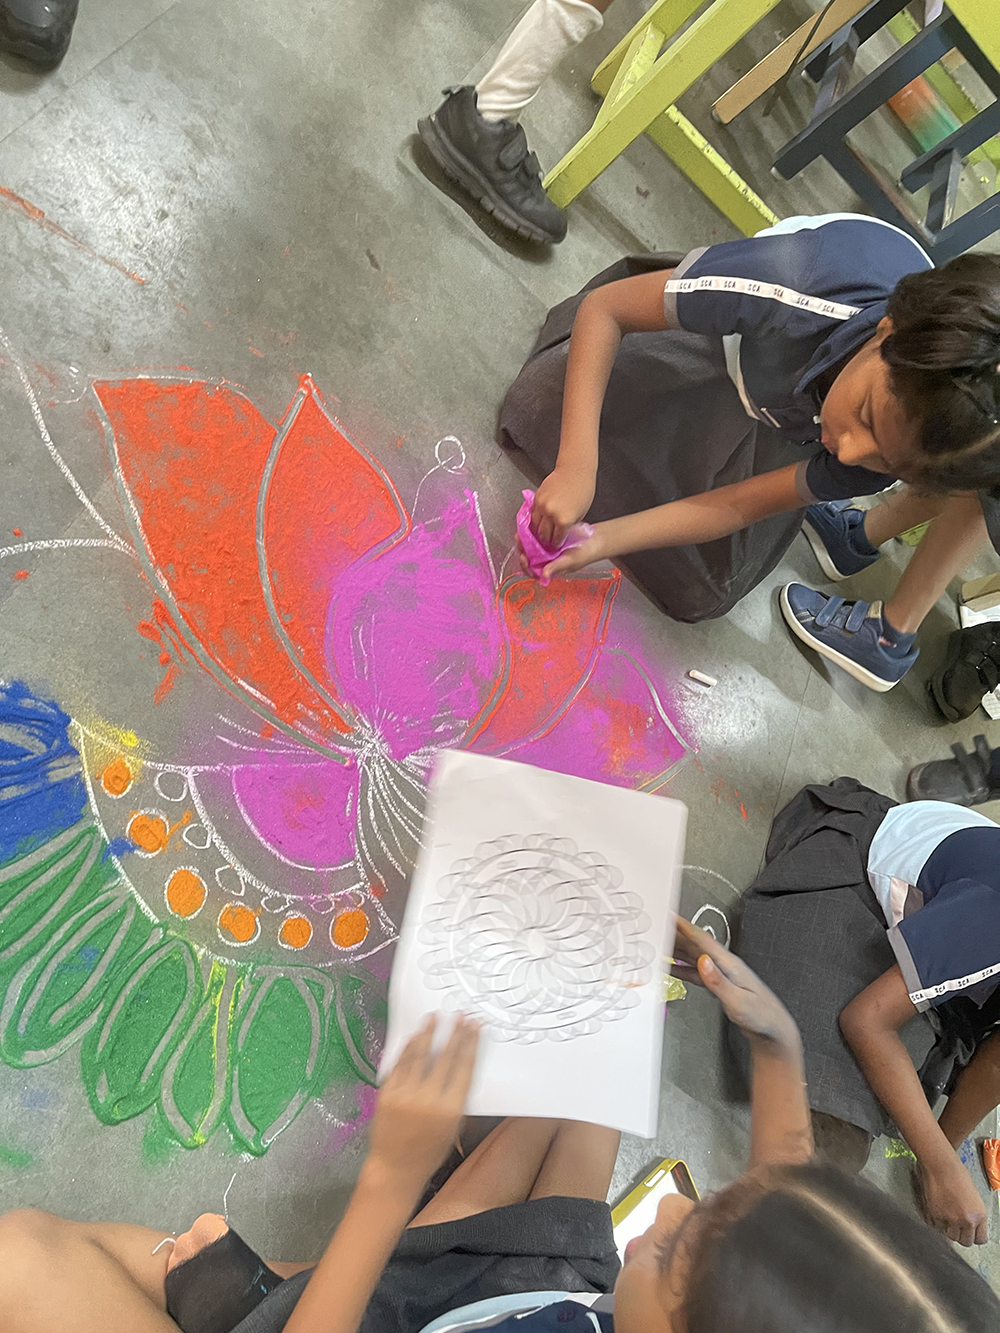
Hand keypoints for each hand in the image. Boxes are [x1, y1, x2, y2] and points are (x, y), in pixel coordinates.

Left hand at [367, 1015, 479, 1195]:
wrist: (396, 1168)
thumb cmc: (430, 1150)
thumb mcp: (454, 1127)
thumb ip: (457, 1097)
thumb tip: (462, 1064)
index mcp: (450, 1108)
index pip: (464, 1066)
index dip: (470, 1043)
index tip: (474, 1026)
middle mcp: (429, 1099)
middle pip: (445, 1056)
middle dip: (454, 1032)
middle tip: (460, 1015)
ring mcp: (405, 1095)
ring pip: (419, 1055)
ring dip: (428, 1033)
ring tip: (434, 1017)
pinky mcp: (387, 1094)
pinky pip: (399, 1065)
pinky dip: (407, 1048)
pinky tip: (414, 1037)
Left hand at [519, 526, 607, 582]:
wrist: (595, 539)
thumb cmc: (585, 554)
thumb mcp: (571, 561)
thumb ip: (557, 567)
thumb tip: (543, 575)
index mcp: (550, 569)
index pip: (533, 572)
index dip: (526, 566)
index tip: (524, 557)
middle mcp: (547, 560)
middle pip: (529, 557)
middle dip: (523, 549)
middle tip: (519, 539)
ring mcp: (548, 549)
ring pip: (532, 546)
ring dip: (526, 539)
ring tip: (523, 531)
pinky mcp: (550, 538)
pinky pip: (539, 536)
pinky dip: (534, 531)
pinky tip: (531, 525)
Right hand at [531, 467, 594, 546]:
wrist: (575, 470)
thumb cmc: (583, 490)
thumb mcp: (582, 513)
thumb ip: (570, 525)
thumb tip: (561, 533)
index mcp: (564, 520)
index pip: (556, 539)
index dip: (556, 544)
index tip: (556, 545)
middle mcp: (551, 514)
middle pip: (543, 534)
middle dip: (545, 540)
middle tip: (547, 542)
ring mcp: (542, 506)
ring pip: (535, 525)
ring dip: (538, 531)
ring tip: (541, 533)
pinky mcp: (537, 498)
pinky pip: (532, 514)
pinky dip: (535, 519)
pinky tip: (538, 522)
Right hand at [671, 917, 798, 1049]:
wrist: (772, 1029)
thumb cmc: (761, 1016)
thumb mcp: (738, 1000)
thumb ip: (718, 981)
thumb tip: (703, 961)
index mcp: (729, 965)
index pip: (703, 940)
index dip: (684, 927)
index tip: (670, 916)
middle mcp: (724, 965)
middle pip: (694, 945)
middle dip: (674, 934)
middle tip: (656, 927)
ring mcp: (720, 974)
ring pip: (693, 957)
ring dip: (675, 950)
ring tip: (658, 944)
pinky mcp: (718, 984)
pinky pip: (694, 972)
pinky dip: (680, 968)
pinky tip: (670, 968)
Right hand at [918, 1155, 987, 1245]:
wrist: (940, 1165)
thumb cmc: (957, 1175)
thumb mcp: (973, 1197)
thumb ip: (973, 1215)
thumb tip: (969, 1227)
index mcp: (979, 1215)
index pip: (980, 1239)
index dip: (974, 1236)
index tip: (970, 1233)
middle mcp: (967, 1220)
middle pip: (965, 1242)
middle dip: (961, 1235)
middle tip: (957, 1226)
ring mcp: (951, 1219)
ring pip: (951, 1236)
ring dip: (949, 1229)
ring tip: (947, 1216)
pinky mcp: (936, 1216)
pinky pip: (938, 1227)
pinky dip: (938, 1223)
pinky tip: (939, 1211)